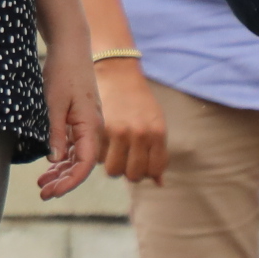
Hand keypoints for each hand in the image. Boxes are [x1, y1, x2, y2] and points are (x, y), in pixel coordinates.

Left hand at [36, 45, 99, 199]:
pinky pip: (73, 146)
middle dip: (63, 182)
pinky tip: (48, 168)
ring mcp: (86, 125)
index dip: (70, 182)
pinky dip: (61, 159)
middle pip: (81, 164)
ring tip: (42, 186)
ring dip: (60, 173)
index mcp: (91, 126)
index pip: (85, 164)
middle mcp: (92, 129)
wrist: (70, 49)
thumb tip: (55, 160)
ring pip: (76, 157)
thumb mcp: (54, 103)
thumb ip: (55, 131)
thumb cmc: (63, 72)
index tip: (53, 192)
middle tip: (43, 194)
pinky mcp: (78, 121)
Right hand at [93, 60, 166, 184]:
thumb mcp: (156, 123)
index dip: (148, 171)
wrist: (118, 74)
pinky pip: (99, 156)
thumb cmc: (140, 100)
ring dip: (113, 165)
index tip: (142, 163)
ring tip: (114, 152)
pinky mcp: (99, 129)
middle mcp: (139, 134)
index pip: (154, 170)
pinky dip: (100, 154)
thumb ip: (158, 152)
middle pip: (133, 175)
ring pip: (113, 170)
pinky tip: (104, 143)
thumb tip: (159, 184)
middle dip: (129, 170)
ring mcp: (117, 132)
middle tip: (126, 159)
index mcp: (157, 132)